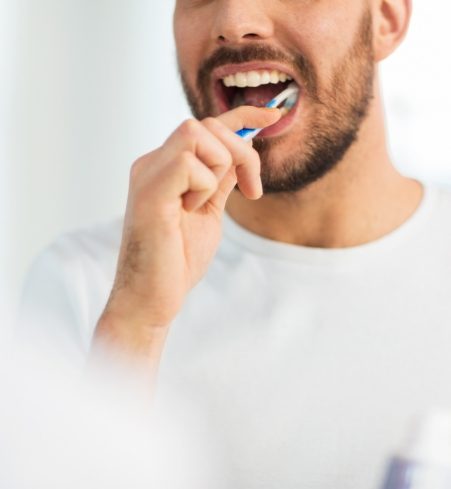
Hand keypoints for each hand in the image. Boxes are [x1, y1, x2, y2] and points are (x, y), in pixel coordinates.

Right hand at [98, 106, 280, 334]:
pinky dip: (203, 187)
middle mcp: (153, 163)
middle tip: (250, 190)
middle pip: (206, 125)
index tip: (273, 116)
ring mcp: (148, 174)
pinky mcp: (148, 191)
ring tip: (202, 205)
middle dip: (241, 152)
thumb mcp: (209, 211)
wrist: (153, 297)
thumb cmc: (177, 259)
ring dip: (217, 169)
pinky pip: (188, 163)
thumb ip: (220, 179)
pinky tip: (189, 211)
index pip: (205, 126)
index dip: (242, 115)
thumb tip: (241, 151)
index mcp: (166, 167)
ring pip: (197, 134)